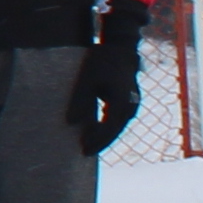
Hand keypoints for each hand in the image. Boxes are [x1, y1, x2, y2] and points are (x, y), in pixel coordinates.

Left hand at [74, 0, 151, 154]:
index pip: (109, 128)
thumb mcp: (86, 78)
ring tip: (88, 145)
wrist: (120, 49)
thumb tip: (70, 122)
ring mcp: (132, 105)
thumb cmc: (102, 61)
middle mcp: (130, 106)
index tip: (83, 149)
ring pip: (118, 126)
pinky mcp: (130, 102)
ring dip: (104, 136)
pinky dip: (108, 127)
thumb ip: (79, 100)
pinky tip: (96, 131)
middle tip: (84, 152)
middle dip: (100, 142)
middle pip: (115, 130)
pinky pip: (118, 119)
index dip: (96, 140)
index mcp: (121, 101)